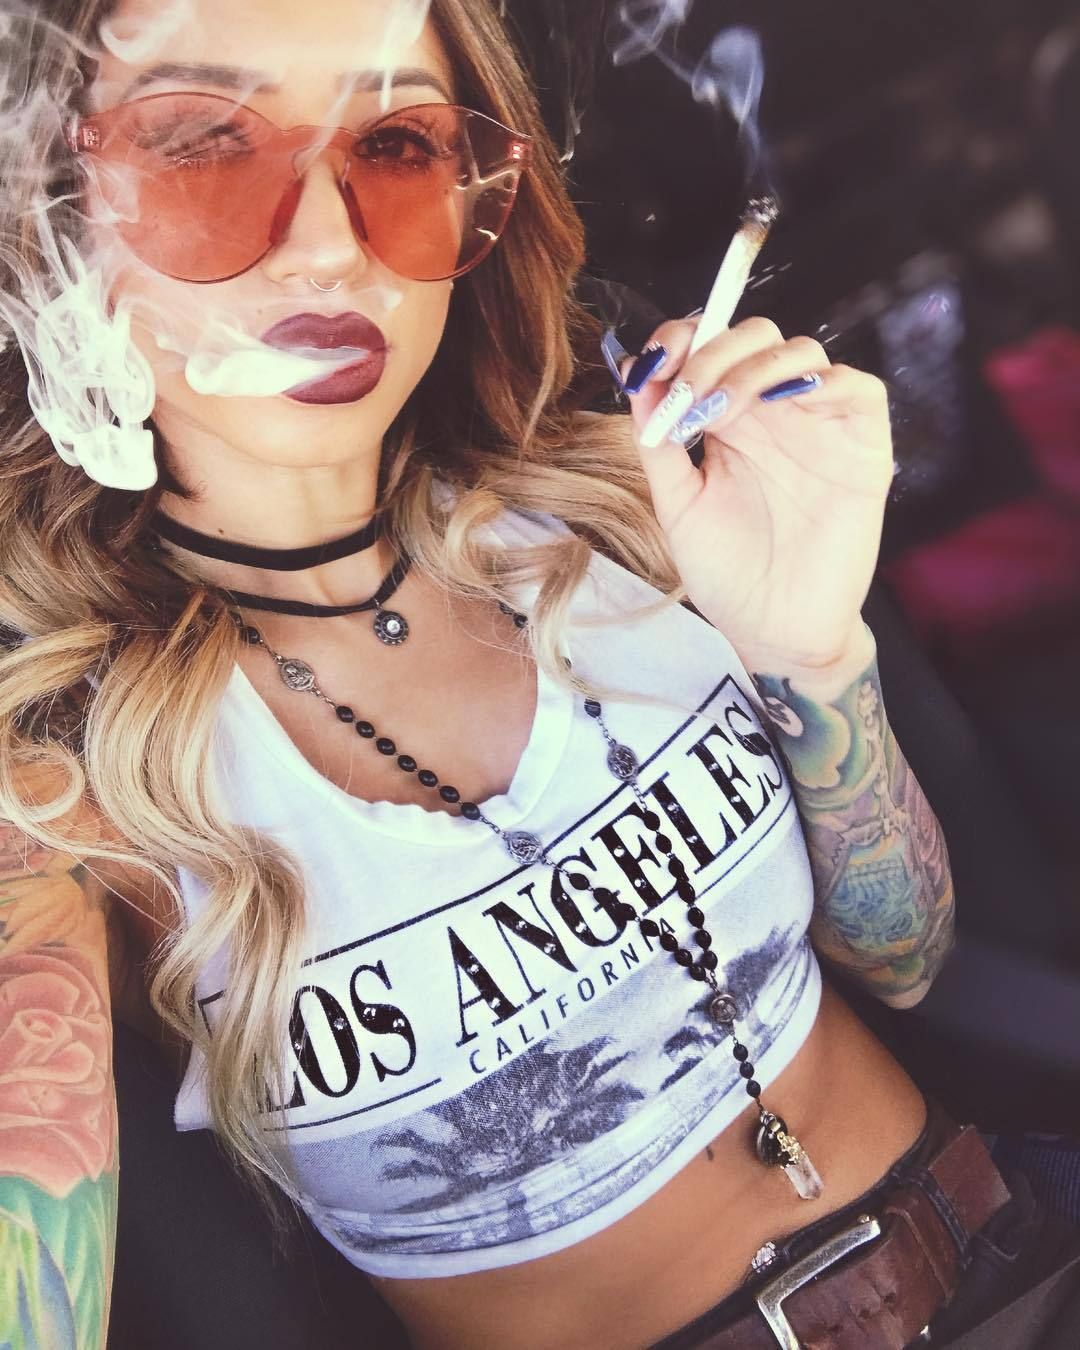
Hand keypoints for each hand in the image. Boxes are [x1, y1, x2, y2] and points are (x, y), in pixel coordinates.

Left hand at [618, 315, 894, 674]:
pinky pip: (858, 387)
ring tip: (720, 412)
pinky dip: (822, 381)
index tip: (653, 364)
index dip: (683, 340)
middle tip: (685, 392)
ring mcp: (819, 425)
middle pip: (754, 336)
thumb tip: (637, 375)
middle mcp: (773, 413)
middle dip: (713, 351)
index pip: (710, 348)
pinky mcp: (862, 447)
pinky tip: (780, 405)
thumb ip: (658, 441)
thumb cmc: (727, 573)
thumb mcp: (678, 502)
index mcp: (728, 420)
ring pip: (801, 351)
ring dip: (753, 367)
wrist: (775, 630)